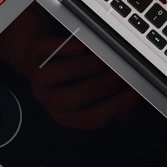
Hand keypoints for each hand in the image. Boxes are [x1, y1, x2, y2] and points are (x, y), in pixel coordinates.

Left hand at [0, 9, 139, 129]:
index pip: (90, 119)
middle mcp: (50, 99)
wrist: (43, 55)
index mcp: (66, 114)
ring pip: (56, 74)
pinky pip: (45, 51)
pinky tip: (82, 46)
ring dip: (84, 67)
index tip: (133, 96)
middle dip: (101, 87)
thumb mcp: (92, 96)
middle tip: (121, 76)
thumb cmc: (74, 76)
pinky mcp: (33, 53)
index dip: (114, 108)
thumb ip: (113, 103)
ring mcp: (38, 76)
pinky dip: (64, 47)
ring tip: (102, 61)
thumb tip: (133, 106)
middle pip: (72, 99)